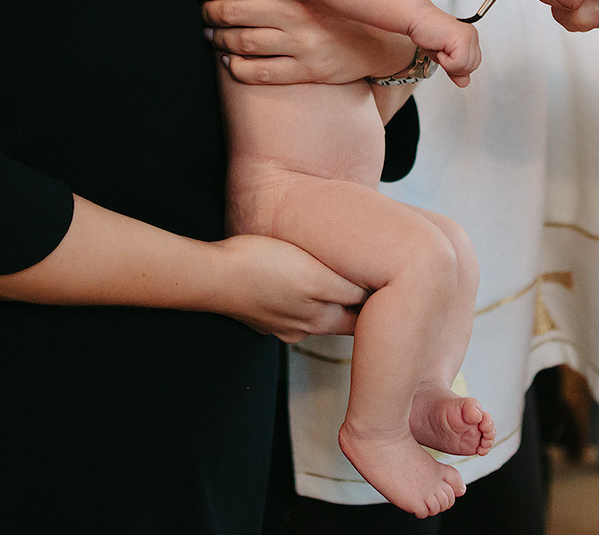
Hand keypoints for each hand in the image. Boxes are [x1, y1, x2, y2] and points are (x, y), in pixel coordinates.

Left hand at [201, 0, 412, 83]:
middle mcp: (300, 14)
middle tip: (203, 7)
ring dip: (219, 38)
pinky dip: (238, 68)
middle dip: (210, 10)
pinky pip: (261, 73)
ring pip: (244, 43)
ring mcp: (304, 45)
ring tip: (210, 32)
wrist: (389, 44)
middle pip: (235, 12)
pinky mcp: (308, 71)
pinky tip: (229, 61)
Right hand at [212, 234, 363, 342]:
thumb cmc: (261, 269)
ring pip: (311, 310)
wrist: (211, 275)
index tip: (388, 287)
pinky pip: (287, 303)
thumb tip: (372, 295)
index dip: (376, 305)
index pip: (360, 321)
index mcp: (319, 322)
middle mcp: (300, 329)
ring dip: (323, 296)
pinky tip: (291, 274)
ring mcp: (276, 322)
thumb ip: (346, 289)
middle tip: (365, 276)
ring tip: (330, 271)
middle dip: (352, 301)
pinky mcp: (257, 310)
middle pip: (338, 317)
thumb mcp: (315, 277)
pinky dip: (296, 293)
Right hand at [410, 12, 479, 86]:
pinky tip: (439, 48)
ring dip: (448, 63)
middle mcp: (472, 35)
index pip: (473, 63)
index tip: (444, 55)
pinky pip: (458, 63)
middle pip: (472, 66)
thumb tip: (464, 82)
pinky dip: (445, 61)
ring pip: (466, 66)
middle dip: (454, 66)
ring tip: (440, 49)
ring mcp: (469, 36)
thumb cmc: (426, 33)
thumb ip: (455, 69)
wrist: (416, 19)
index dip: (457, 66)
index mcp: (469, 38)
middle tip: (441, 53)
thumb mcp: (443, 57)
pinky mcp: (462, 38)